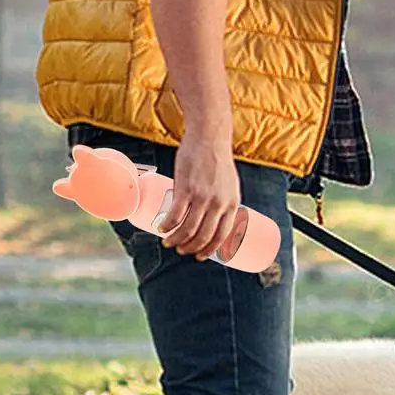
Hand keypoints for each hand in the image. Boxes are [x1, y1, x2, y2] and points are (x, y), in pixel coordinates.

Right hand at [157, 122, 239, 260]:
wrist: (209, 138)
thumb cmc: (217, 162)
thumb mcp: (229, 187)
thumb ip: (222, 203)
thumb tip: (211, 220)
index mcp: (232, 205)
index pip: (222, 236)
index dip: (210, 249)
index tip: (200, 256)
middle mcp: (219, 204)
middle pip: (204, 236)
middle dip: (190, 248)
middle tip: (181, 250)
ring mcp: (203, 197)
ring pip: (189, 229)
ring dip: (177, 240)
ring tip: (169, 242)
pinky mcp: (187, 188)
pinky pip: (176, 214)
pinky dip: (168, 226)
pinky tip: (162, 229)